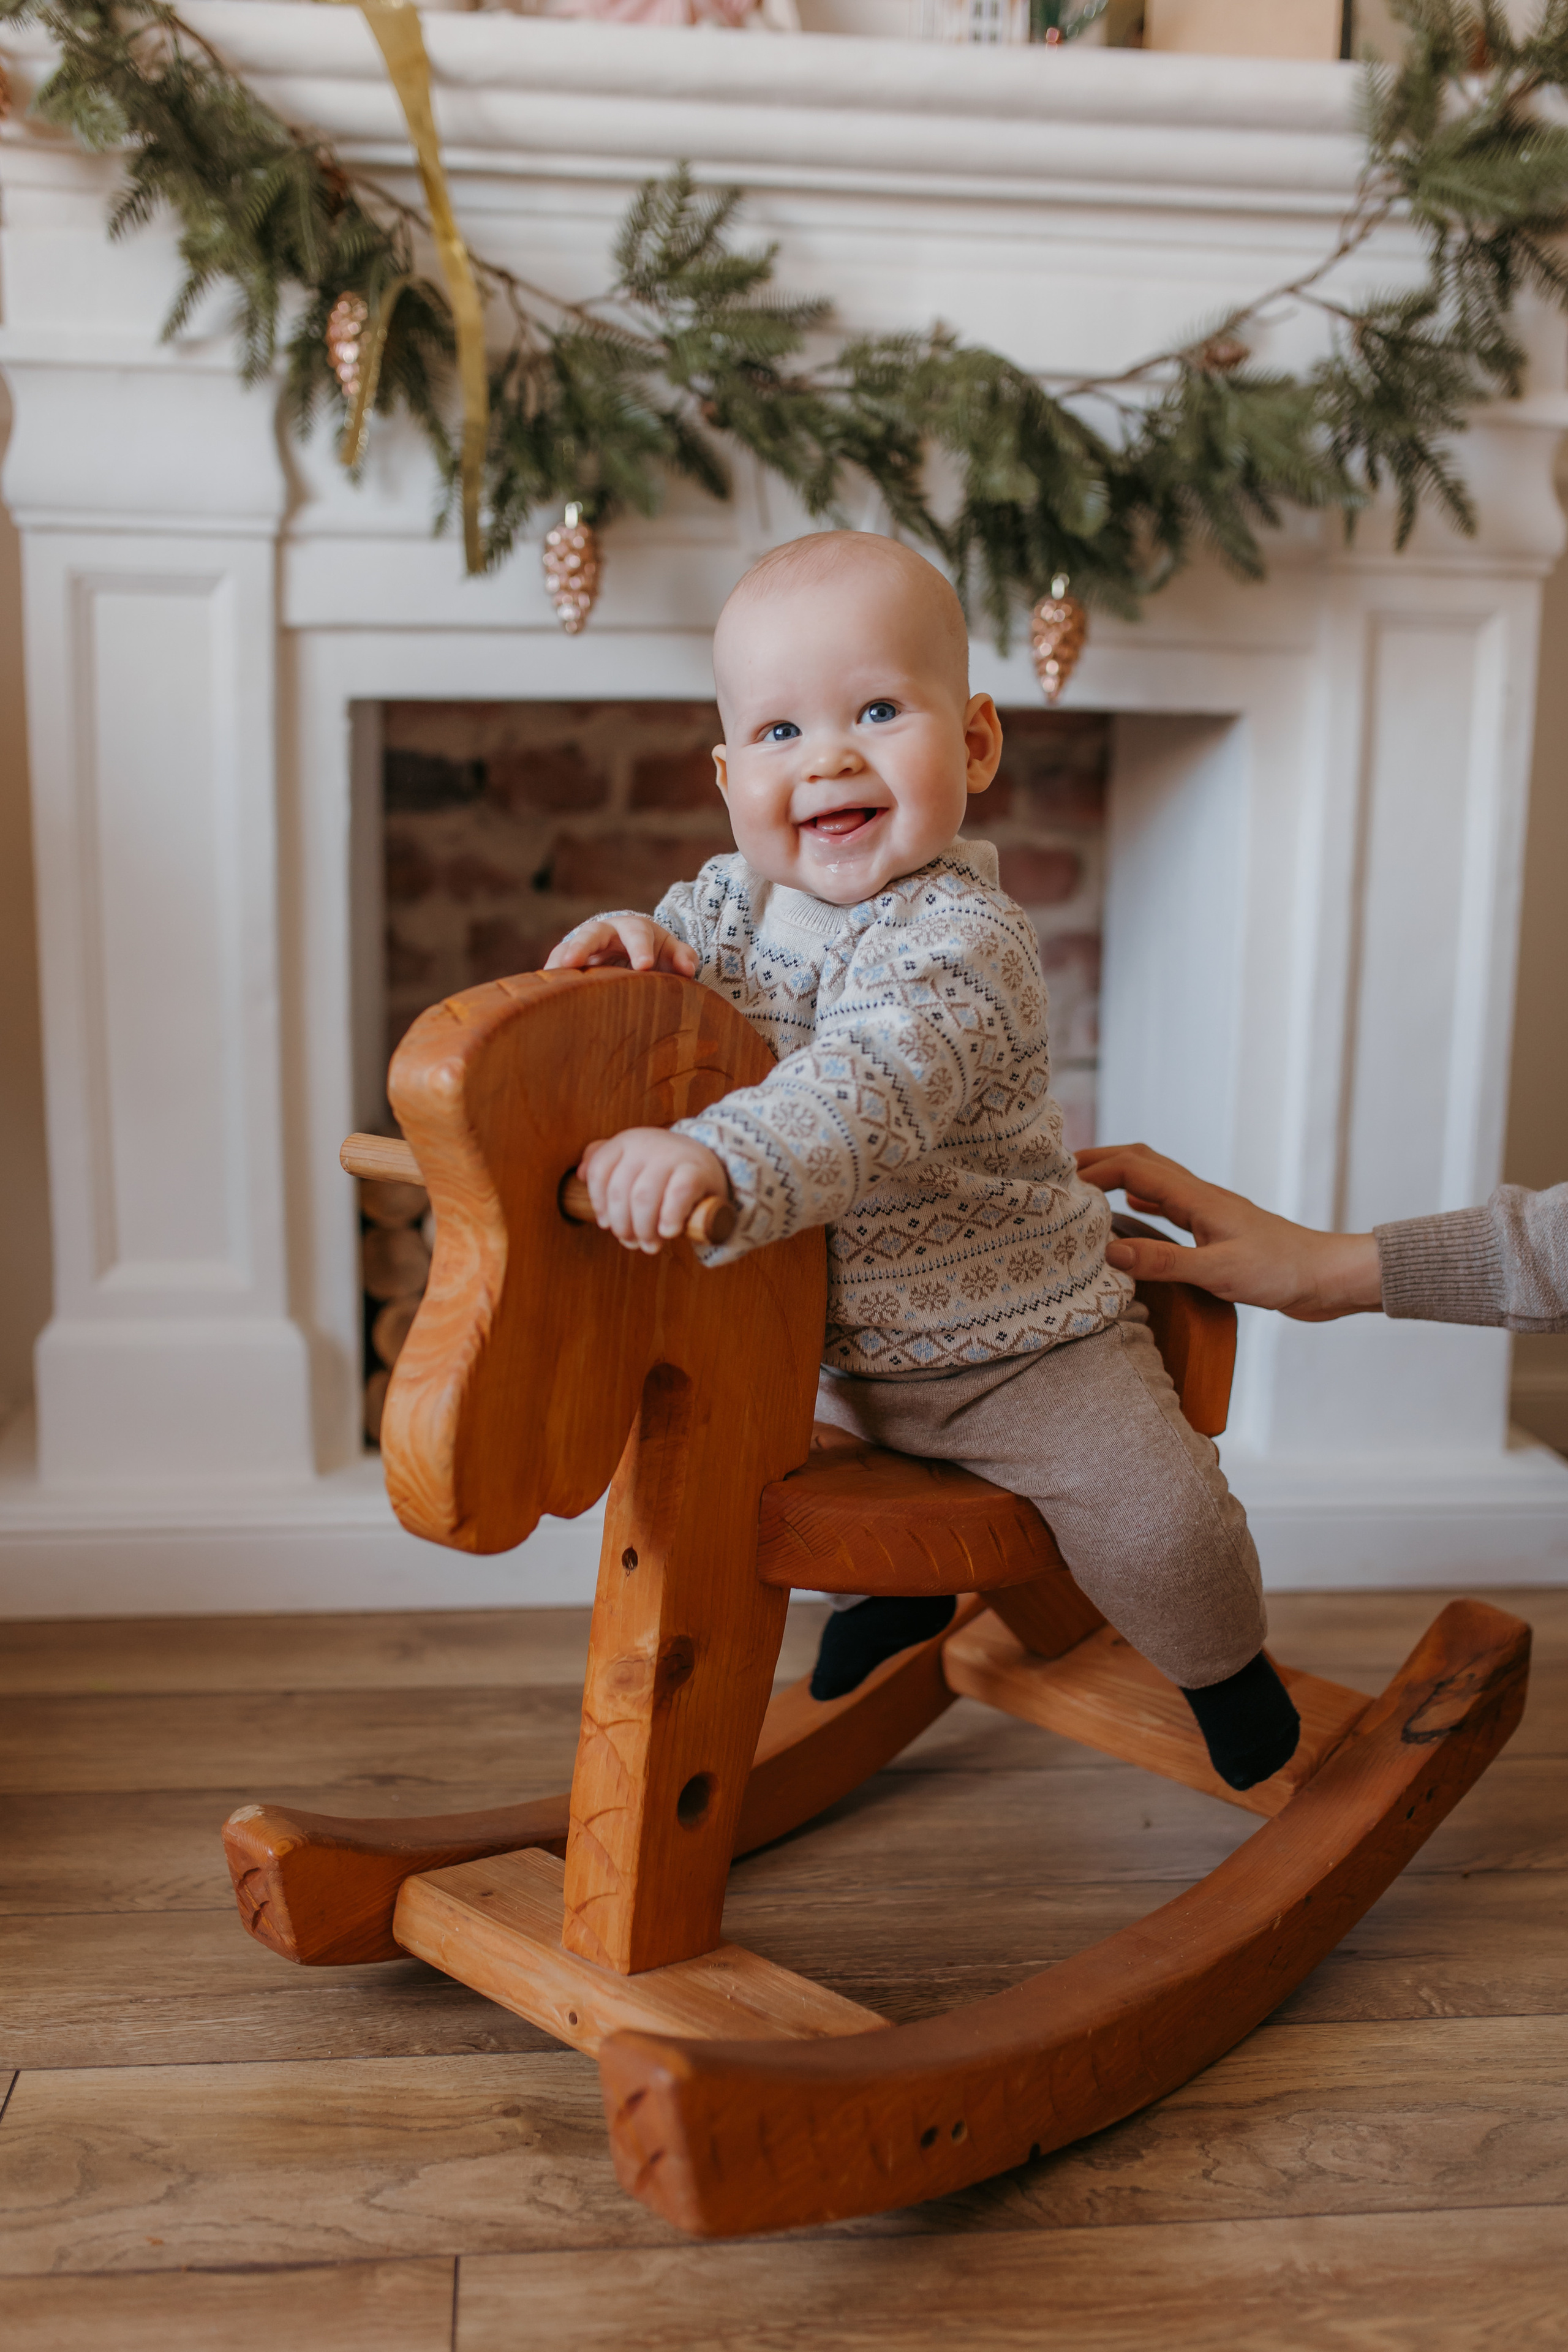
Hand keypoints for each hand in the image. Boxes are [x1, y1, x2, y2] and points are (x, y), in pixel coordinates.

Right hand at [544, 916, 697, 976]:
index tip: (644, 966)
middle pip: (592, 933)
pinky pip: (557, 964)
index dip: (640, 949)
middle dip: (583, 946)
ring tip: (548, 976)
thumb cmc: (656, 952)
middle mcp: (606, 931)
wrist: (633, 948)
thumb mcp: (672, 952)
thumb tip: (688, 969)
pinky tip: (541, 992)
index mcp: (635, 928)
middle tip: (574, 961)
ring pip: (568, 947)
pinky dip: (549, 976)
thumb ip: (683, 958)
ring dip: (559, 960)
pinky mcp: (570, 960)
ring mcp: (585, 945)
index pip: (638, 934)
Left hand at [578, 1129, 730, 1253]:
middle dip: (622, 1224)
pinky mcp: (697, 1170)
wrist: (710, 1162)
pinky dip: (669, 1217)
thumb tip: (579, 1174)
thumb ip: (606, 1161)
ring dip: (643, 1228)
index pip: (599, 1171)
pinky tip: (669, 1232)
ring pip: (644, 1197)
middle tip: (630, 1241)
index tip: (605, 1224)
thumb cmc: (665, 1170)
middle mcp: (646, 1143)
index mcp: (627, 1141)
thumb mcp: (634, 1159)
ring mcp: (672, 1155)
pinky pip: (677, 1194)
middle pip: (620, 1191)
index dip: (598, 1203)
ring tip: (650, 1244)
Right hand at [1076, 1142, 1383, 1320]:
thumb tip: (1109, 1251)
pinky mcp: (1216, 1230)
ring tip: (1085, 1189)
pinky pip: (1169, 1205)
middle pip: (1141, 1162)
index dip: (1094, 1169)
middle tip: (1061, 1174)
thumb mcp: (1219, 1272)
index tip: (1059, 1183)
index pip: (1134, 1169)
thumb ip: (1165, 1261)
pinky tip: (1131, 1215)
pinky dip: (1141, 1202)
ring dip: (1118, 1177)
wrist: (1326, 1277)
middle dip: (1100, 1161)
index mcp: (1197, 1198)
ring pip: (1154, 1180)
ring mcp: (1208, 1211)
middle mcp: (1200, 1197)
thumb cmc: (1281, 1273)